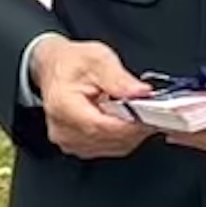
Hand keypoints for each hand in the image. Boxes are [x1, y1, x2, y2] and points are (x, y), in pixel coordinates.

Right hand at [31, 36, 156, 159]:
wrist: (54, 67)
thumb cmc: (72, 63)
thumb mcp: (97, 58)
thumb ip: (119, 78)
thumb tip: (141, 93)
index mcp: (63, 106)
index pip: (103, 127)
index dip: (131, 124)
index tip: (151, 115)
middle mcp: (63, 129)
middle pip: (110, 140)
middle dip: (135, 127)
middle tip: (150, 110)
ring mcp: (69, 141)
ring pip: (113, 147)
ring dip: (131, 133)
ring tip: (137, 112)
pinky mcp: (77, 146)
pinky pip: (109, 148)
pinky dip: (123, 137)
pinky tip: (126, 120)